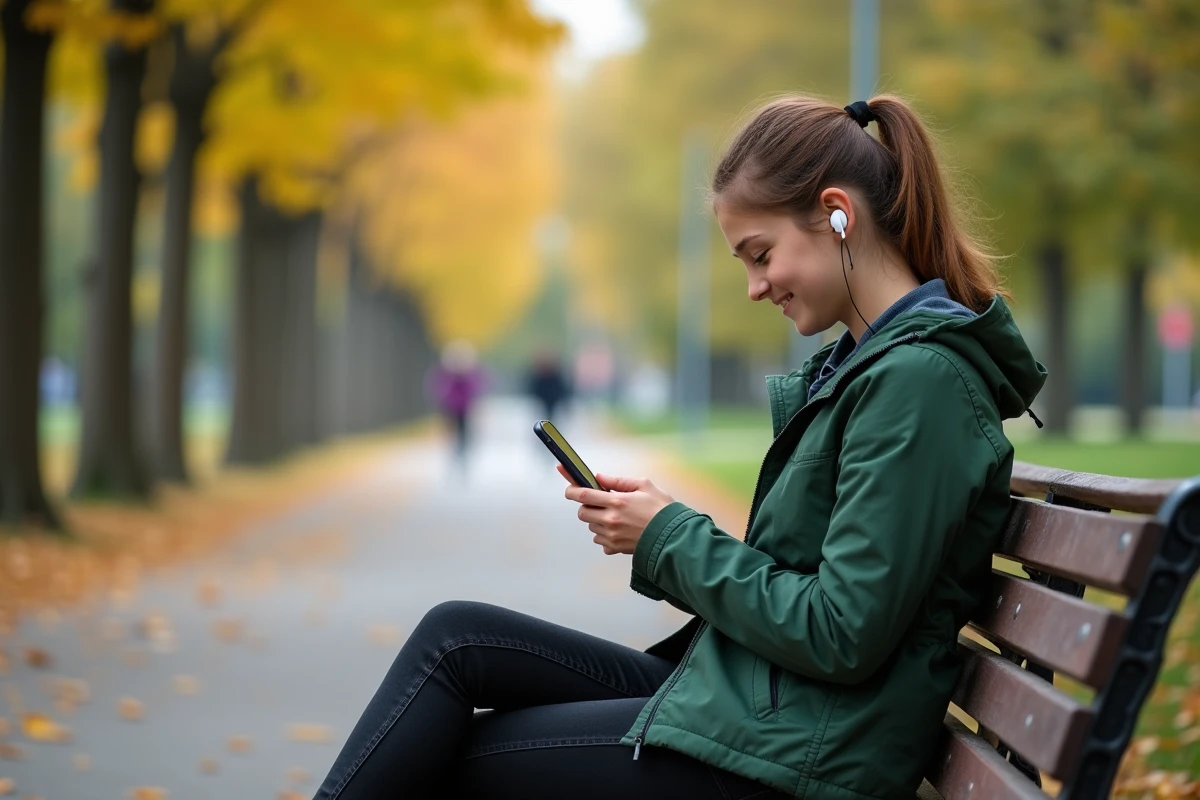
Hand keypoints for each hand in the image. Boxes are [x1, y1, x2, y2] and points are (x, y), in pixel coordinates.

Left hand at [558, 465, 674, 555]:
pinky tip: (620, 530)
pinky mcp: (615, 549)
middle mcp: (611, 520)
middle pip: (582, 513)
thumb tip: (599, 477)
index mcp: (617, 501)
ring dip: (597, 520)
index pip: (583, 495)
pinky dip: (605, 535)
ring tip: (616, 517)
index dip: (571, 490)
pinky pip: (600, 541)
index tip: (569, 489)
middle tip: (600, 503)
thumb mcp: (644, 486)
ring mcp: (612, 536)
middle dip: (587, 507)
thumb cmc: (662, 509)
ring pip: (591, 527)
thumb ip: (619, 481)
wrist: (674, 536)